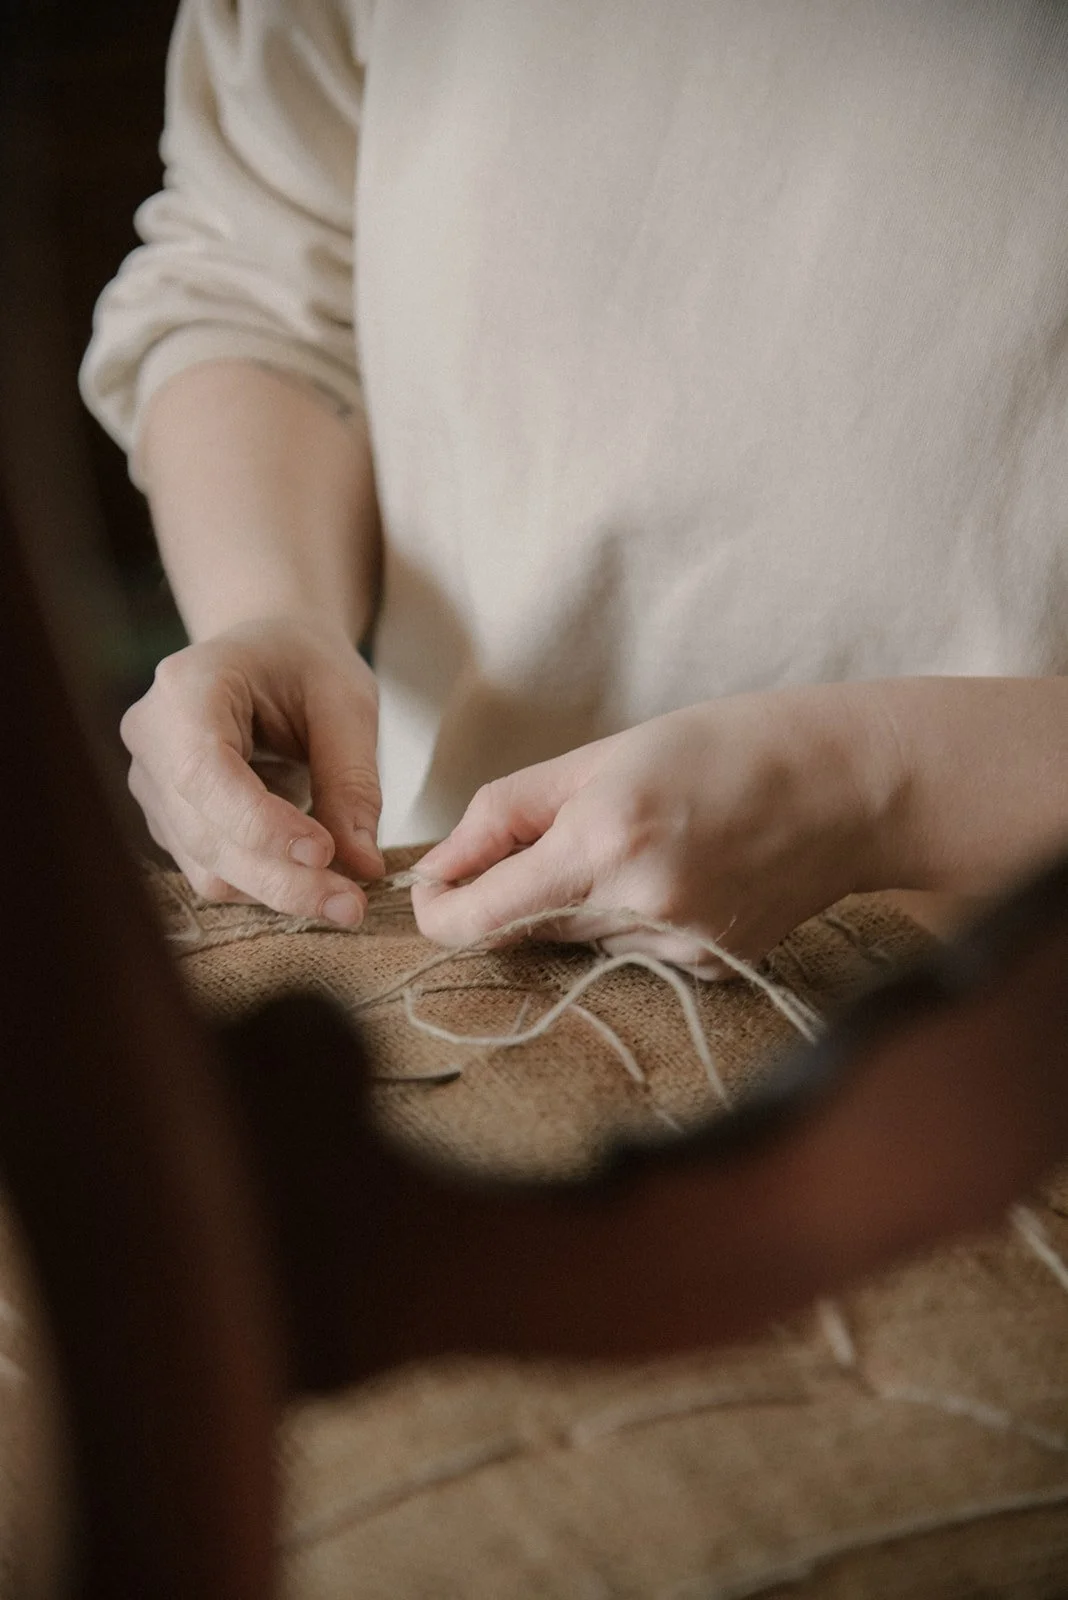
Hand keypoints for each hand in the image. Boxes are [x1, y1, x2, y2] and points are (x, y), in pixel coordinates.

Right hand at [121, 616, 382, 924]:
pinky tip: (315, 878)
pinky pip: (214, 872)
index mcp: (186, 688)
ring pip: (207, 868)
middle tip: (354, 905)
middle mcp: (152, 740)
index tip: (324, 854)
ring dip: (279, 892)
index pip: (206, 773)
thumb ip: (353, 781)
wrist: (269, 655)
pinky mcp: (170, 823)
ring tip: (346, 896)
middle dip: (282, 878)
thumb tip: (363, 866)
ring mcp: (153, 786)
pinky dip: (268, 884)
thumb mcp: (347, 703)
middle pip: (206, 835)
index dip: (261, 825)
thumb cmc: (307, 665)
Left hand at [412, 687, 901, 973]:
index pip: (478, 919)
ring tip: (649, 840)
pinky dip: (632, 917)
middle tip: (569, 827)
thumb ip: (507, 813)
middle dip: (520, 885)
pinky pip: (631, 952)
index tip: (435, 887)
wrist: (853, 788)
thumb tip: (440, 867)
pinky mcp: (708, 970)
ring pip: (578, 940)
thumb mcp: (603, 755)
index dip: (439, 910)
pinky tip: (685, 871)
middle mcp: (638, 907)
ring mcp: (678, 949)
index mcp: (603, 841)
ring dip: (580, 900)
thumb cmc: (726, 747)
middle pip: (525, 927)